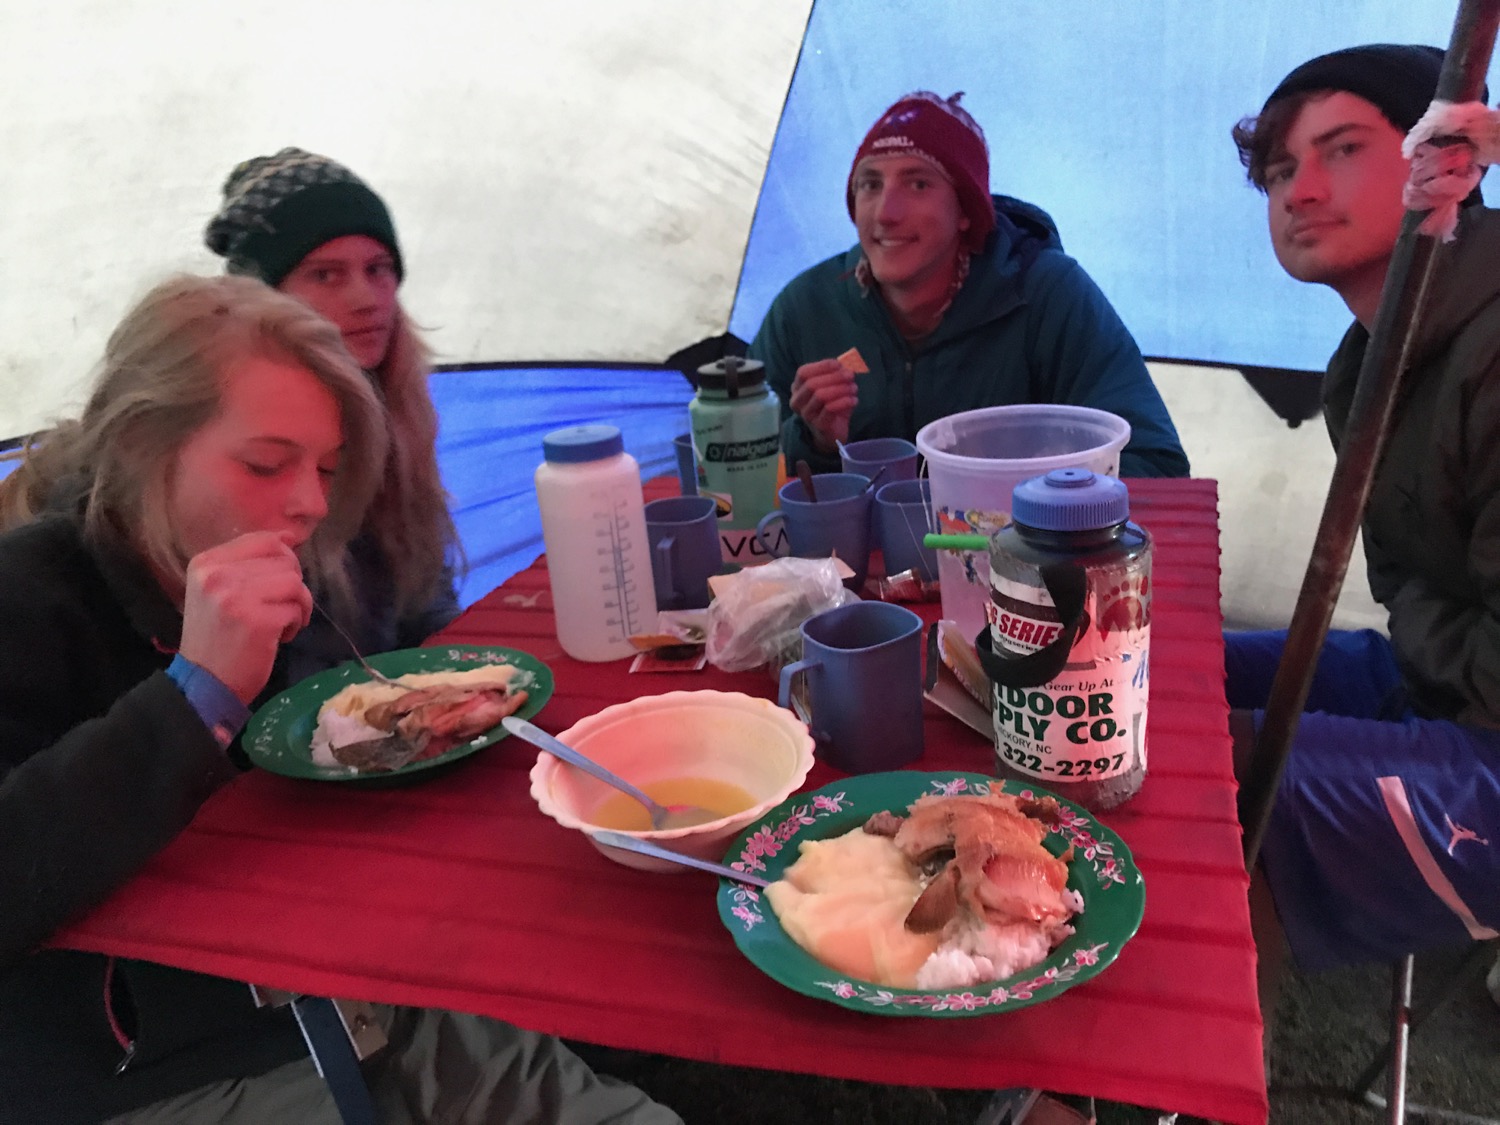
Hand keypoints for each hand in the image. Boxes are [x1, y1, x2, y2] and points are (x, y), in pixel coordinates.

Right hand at [178, 532, 313, 704]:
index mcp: (207, 563)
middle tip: (281, 607)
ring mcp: (237, 597)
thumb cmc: (216, 636)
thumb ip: (246, 564)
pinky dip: (296, 624)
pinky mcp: (259, 621)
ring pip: (295, 582)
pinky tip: (280, 637)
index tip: (281, 581)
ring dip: (298, 605)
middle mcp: (218, 575)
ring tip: (282, 622)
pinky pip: (296, 610)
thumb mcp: (217, 591)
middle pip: (284, 560)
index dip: (284, 557)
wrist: (205, 683)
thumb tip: (287, 539)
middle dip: (292, 584)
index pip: (264, 539)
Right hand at [788, 358, 857, 451]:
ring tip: (854, 388)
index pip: (803, 373)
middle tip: (851, 375)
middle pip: (812, 384)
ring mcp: (806, 415)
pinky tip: (854, 400)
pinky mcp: (819, 425)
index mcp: (797, 389)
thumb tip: (848, 361)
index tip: (839, 365)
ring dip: (840, 389)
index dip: (821, 366)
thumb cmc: (830, 406)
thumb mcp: (832, 386)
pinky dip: (844, 401)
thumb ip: (837, 373)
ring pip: (820, 396)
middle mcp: (797, 401)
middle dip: (834, 377)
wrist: (831, 433)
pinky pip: (830, 409)